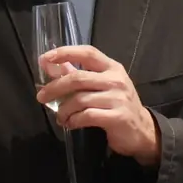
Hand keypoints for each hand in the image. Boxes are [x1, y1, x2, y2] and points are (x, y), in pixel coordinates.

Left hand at [38, 45, 159, 162]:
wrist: (142, 130)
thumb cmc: (117, 105)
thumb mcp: (102, 85)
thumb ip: (77, 74)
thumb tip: (50, 65)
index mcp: (112, 67)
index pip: (87, 52)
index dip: (65, 52)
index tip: (45, 58)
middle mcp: (116, 80)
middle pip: (78, 78)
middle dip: (55, 88)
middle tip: (41, 96)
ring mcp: (118, 99)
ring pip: (79, 100)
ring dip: (63, 109)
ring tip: (60, 116)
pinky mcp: (117, 117)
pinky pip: (86, 116)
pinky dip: (73, 121)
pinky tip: (70, 124)